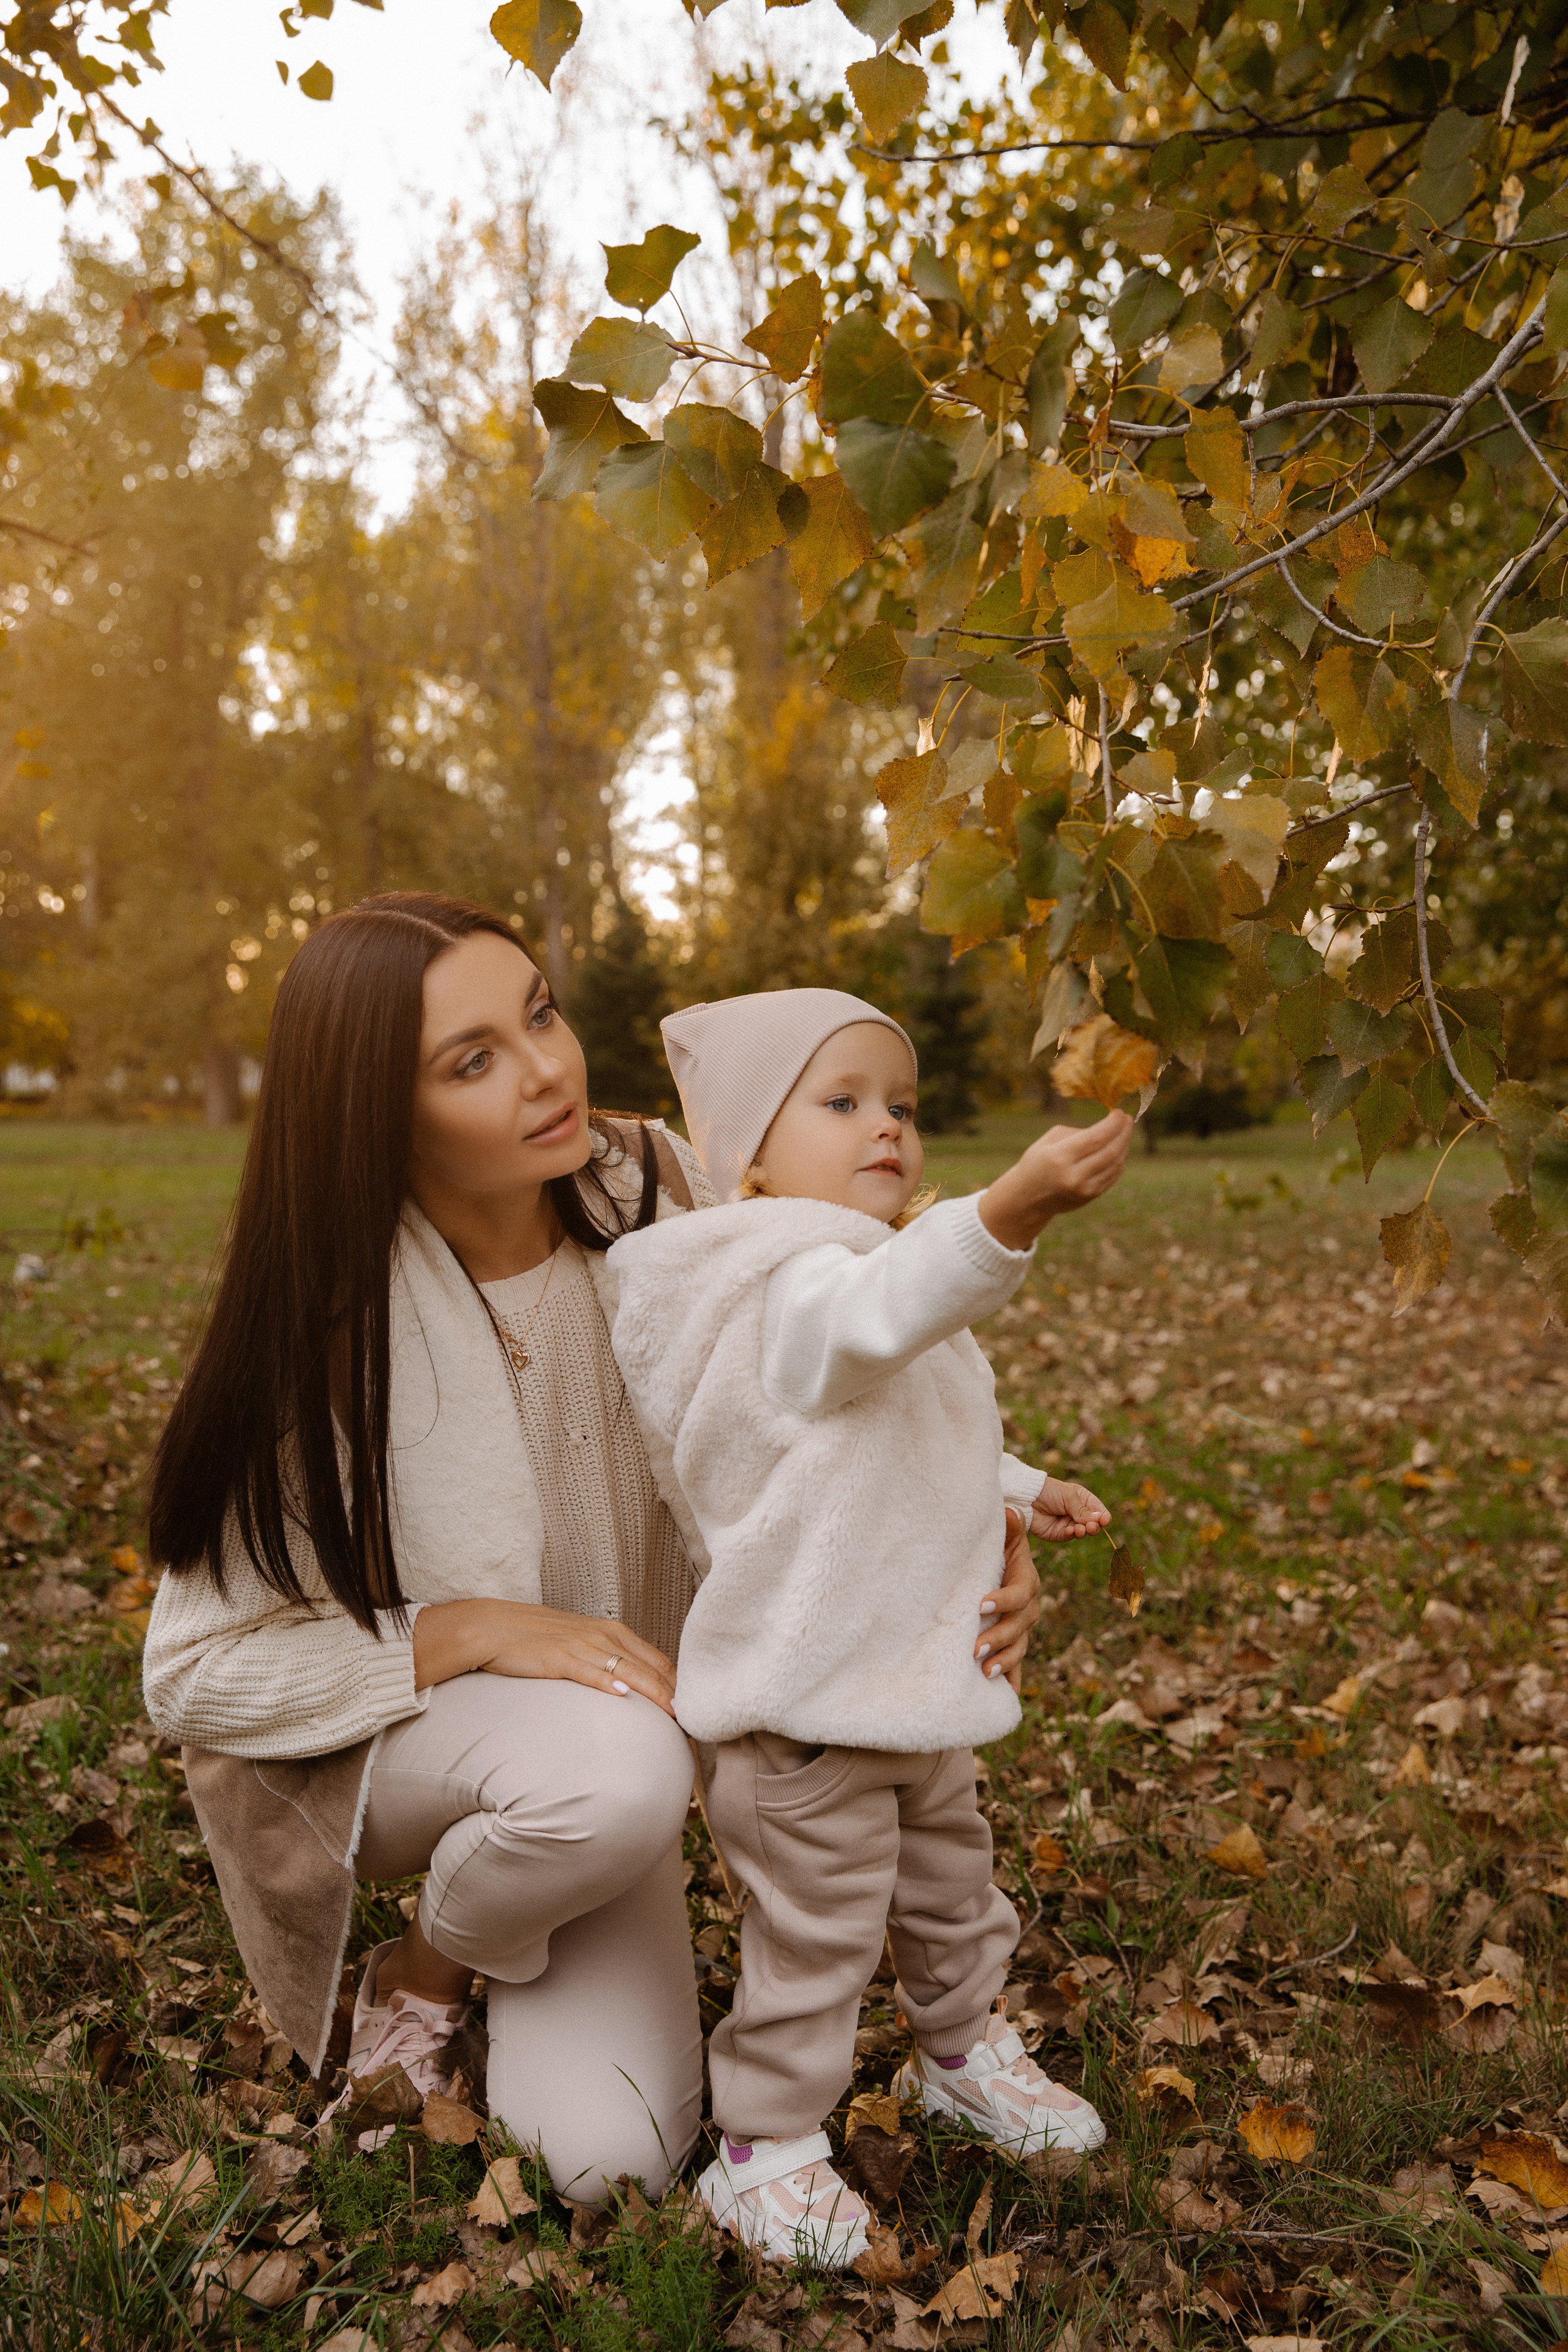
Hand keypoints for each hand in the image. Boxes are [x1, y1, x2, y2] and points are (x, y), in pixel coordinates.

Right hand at [412, 1599, 676, 1715]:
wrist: (494, 1627)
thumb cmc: (538, 1639)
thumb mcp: (581, 1644)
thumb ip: (608, 1660)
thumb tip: (632, 1686)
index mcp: (613, 1632)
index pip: (659, 1660)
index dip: (681, 1685)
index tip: (698, 1709)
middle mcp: (604, 1635)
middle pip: (652, 1667)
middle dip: (676, 1696)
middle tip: (696, 1723)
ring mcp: (583, 1646)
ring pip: (629, 1670)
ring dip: (654, 1694)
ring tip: (676, 1715)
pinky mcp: (559, 1658)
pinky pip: (589, 1671)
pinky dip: (607, 1681)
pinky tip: (622, 1694)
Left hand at [975, 1508, 1041, 1692]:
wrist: (1000, 1563)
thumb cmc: (997, 1548)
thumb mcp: (1002, 1537)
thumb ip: (1007, 1528)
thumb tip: (1009, 1511)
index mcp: (1026, 1580)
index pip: (1019, 1593)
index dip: (1002, 1600)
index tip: (980, 1605)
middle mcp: (1028, 1607)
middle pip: (1020, 1626)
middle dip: (999, 1638)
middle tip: (976, 1649)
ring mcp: (1022, 1627)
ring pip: (1020, 1647)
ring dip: (1005, 1661)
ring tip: (986, 1673)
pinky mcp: (1013, 1643)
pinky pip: (1017, 1664)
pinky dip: (1013, 1680)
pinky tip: (1007, 1697)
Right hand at [978, 1110, 1132, 1252]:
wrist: (1027, 1197)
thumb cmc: (1038, 1161)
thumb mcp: (1050, 1140)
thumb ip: (1079, 1133)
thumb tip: (1108, 1128)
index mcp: (1059, 1157)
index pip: (1096, 1137)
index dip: (1112, 1123)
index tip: (1119, 1112)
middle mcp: (1073, 1175)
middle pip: (1110, 1150)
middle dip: (1123, 1132)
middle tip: (1128, 1119)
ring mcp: (1084, 1189)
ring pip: (1115, 1164)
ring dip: (1123, 1145)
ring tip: (1124, 1132)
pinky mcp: (1090, 1197)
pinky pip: (1112, 1175)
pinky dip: (1119, 1160)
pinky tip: (1119, 1149)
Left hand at [1029, 1478, 1110, 1541]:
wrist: (1026, 1497)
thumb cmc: (1048, 1491)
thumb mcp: (1068, 1496)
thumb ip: (1082, 1509)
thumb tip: (1099, 1520)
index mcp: (1083, 1499)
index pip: (1098, 1510)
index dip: (1103, 1516)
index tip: (1105, 1520)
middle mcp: (1077, 1513)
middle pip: (1093, 1524)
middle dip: (1094, 1526)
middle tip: (1092, 1526)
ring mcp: (1068, 1524)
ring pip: (1082, 1532)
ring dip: (1083, 1531)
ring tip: (1081, 1529)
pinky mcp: (1058, 1533)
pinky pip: (1069, 1537)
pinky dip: (1071, 1535)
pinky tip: (1071, 1531)